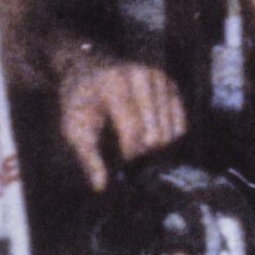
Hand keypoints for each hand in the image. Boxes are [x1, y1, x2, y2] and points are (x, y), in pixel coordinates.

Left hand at [57, 54, 185, 189]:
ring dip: (156, 144)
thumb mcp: (74, 127)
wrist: (89, 67)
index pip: (133, 130)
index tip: (121, 156)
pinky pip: (181, 124)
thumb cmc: (80, 102)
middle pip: (154, 133)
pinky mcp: (170, 84)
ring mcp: (158, 78)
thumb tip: (101, 186)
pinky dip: (169, 136)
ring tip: (139, 139)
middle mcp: (140, 75)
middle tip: (128, 147)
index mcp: (114, 83)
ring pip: (170, 131)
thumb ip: (87, 157)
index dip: (129, 152)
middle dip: (143, 149)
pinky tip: (153, 132)